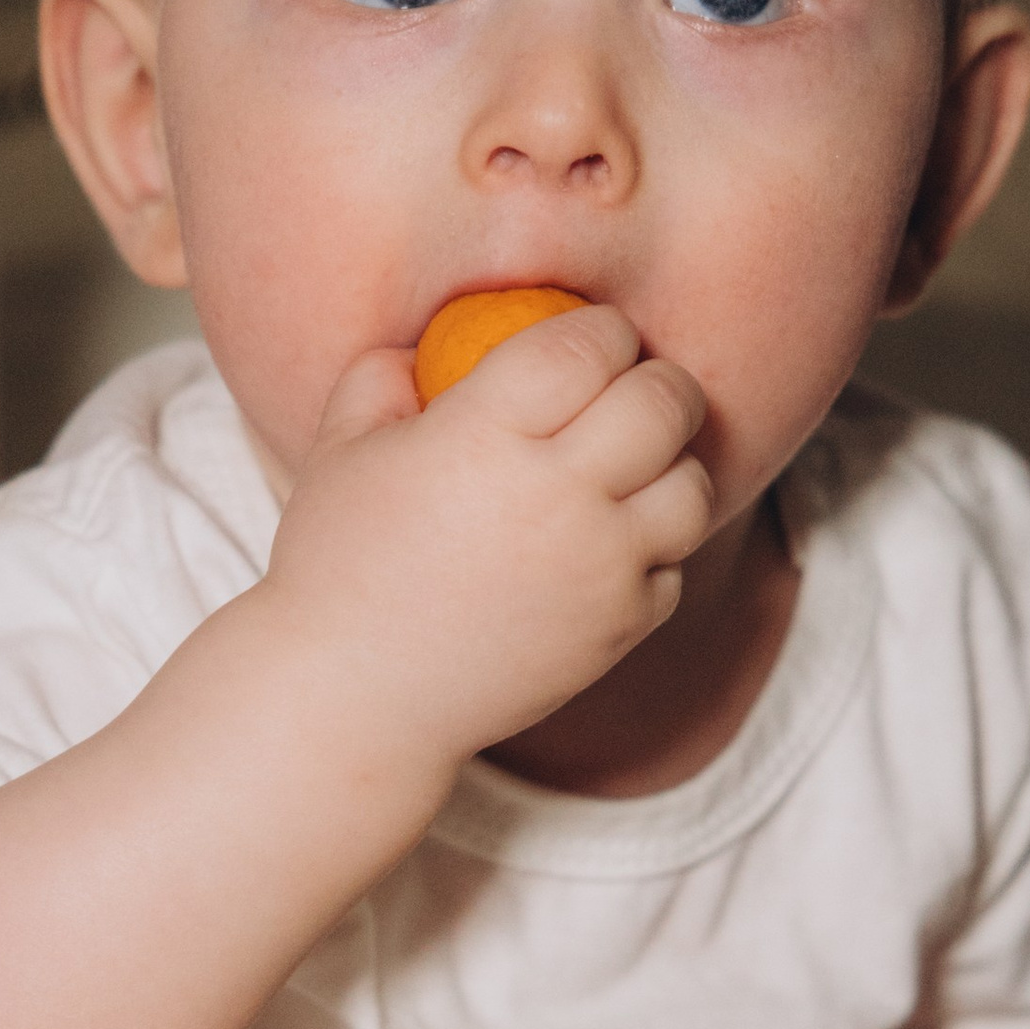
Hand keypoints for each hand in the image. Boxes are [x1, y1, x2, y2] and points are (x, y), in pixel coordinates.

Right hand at [259, 302, 714, 772]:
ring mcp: (598, 567)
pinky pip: (674, 567)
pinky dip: (653, 551)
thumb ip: (382, 375)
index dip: (603, 330)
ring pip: (692, 486)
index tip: (592, 337)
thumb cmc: (337, 566)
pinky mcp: (619, 628)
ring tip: (636, 467)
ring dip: (671, 465)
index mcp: (485, 434)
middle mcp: (556, 495)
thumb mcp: (339, 451)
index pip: (587, 347)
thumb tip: (423, 343)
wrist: (354, 698)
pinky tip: (609, 546)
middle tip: (637, 387)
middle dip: (660, 381)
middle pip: (663, 403)